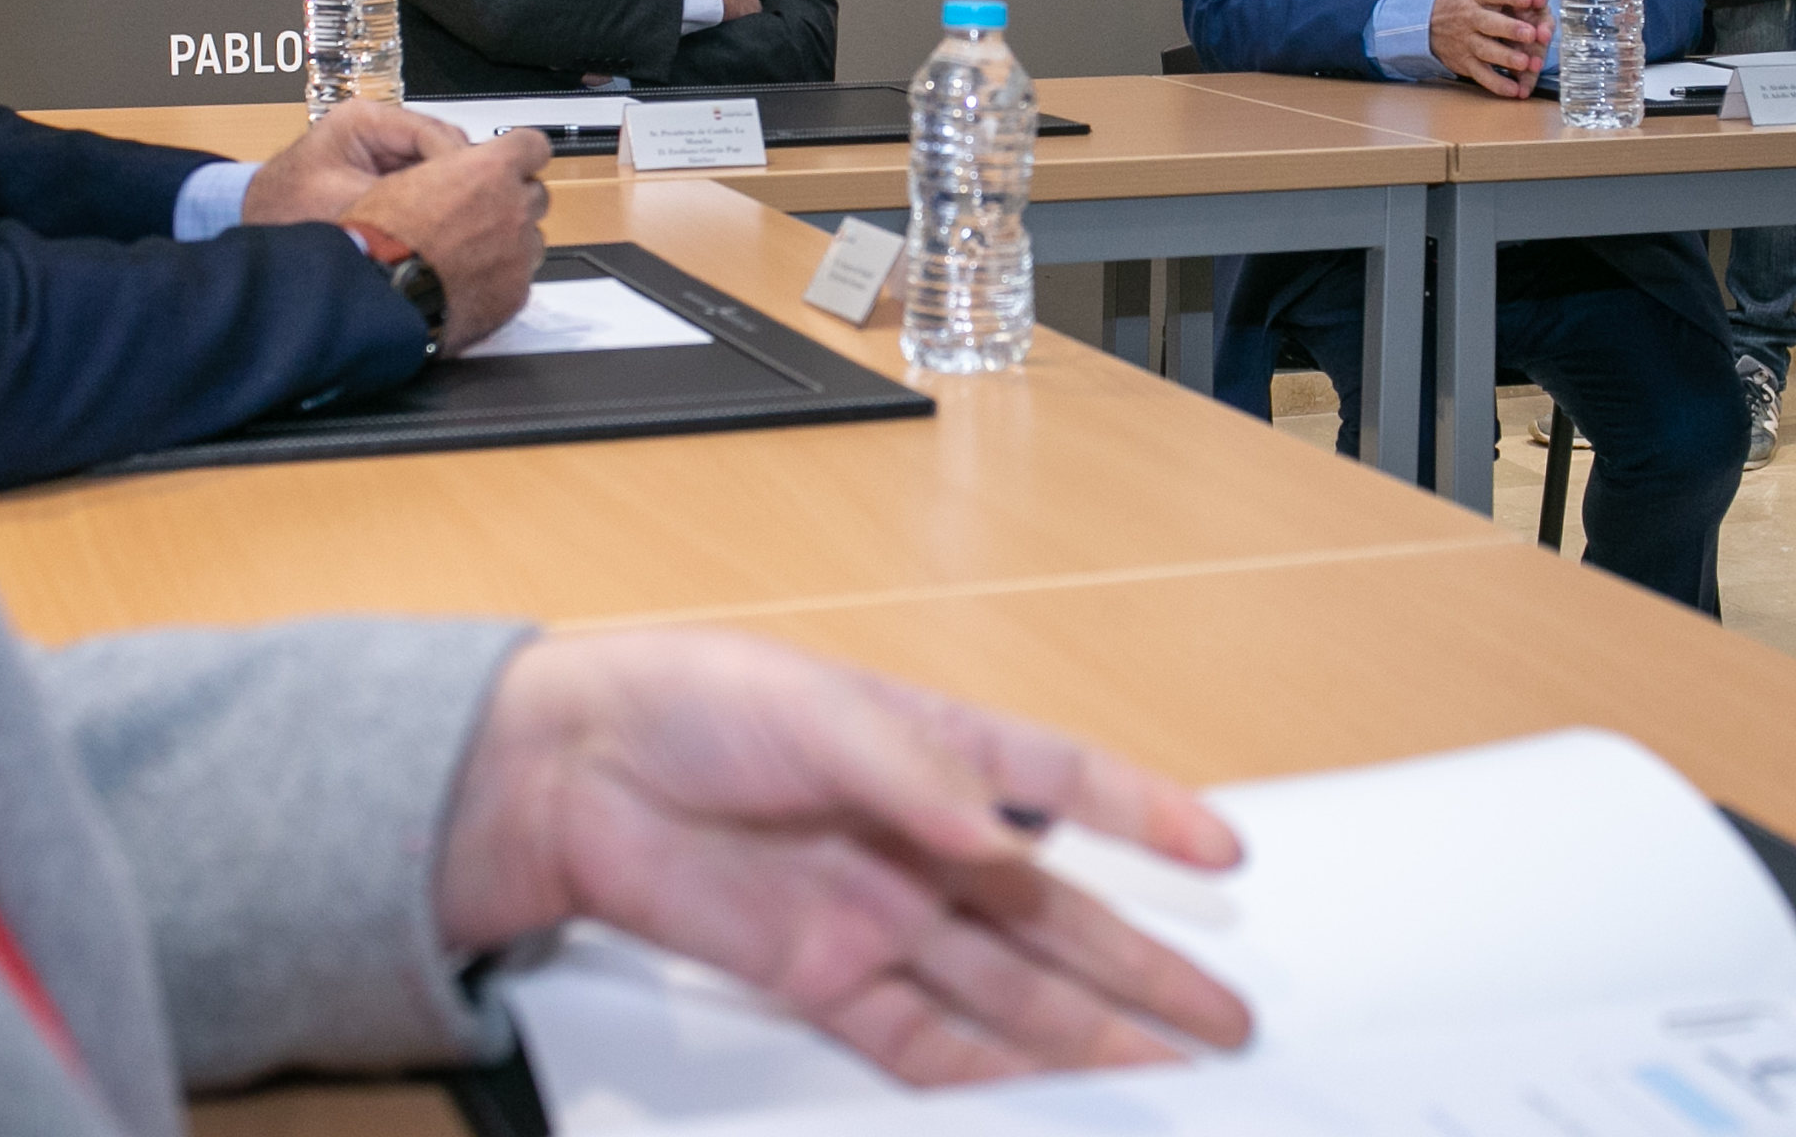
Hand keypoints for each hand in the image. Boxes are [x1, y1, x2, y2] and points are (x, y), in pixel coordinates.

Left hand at [241, 101, 469, 226]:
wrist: (254, 224)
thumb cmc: (280, 209)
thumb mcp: (341, 204)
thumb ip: (394, 201)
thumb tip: (445, 207)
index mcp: (364, 120)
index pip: (433, 132)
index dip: (457, 168)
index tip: (473, 200)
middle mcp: (379, 130)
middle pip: (444, 148)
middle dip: (459, 183)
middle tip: (472, 219)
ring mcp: (386, 153)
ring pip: (441, 169)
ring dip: (449, 198)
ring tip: (458, 229)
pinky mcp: (389, 177)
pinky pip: (427, 188)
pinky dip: (436, 208)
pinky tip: (440, 232)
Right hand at [339, 127, 550, 352]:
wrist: (382, 289)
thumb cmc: (385, 236)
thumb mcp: (407, 179)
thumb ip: (448, 172)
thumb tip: (450, 177)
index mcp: (490, 170)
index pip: (533, 147)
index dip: (522, 155)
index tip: (514, 163)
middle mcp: (514, 208)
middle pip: (536, 195)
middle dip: (514, 201)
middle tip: (482, 214)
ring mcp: (519, 252)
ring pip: (532, 240)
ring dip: (511, 242)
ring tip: (472, 253)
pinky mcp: (515, 292)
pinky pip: (519, 280)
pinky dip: (500, 280)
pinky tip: (469, 282)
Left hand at [436, 631, 1253, 1085]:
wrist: (567, 774)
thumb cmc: (685, 702)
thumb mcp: (811, 709)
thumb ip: (915, 775)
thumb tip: (1005, 839)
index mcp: (932, 751)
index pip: (1066, 785)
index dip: (1146, 817)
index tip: (1225, 852)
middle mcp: (920, 843)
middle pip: (1057, 918)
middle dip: (1145, 966)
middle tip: (1228, 1015)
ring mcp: (877, 917)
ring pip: (1010, 992)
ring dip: (1089, 1033)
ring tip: (1171, 1069)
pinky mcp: (824, 979)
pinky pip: (924, 1040)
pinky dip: (990, 1073)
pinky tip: (1052, 1093)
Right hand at [1427, 0, 1549, 97]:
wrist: (1428, 21)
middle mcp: (1471, 17)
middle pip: (1491, 24)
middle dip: (1510, 30)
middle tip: (1531, 34)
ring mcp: (1467, 42)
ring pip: (1487, 51)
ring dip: (1507, 58)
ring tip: (1526, 62)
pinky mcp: (1466, 63)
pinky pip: (1482, 76)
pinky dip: (1497, 85)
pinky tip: (1515, 91)